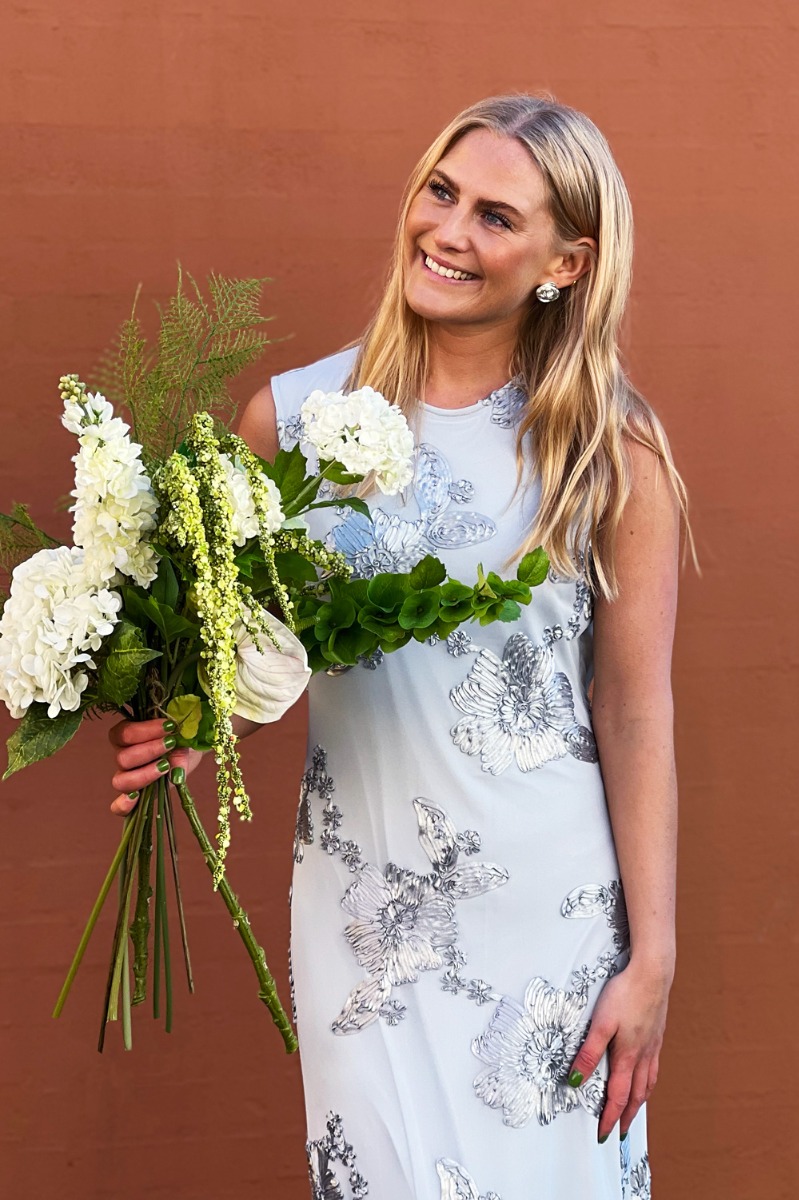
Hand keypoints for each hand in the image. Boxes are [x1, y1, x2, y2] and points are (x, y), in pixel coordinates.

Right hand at [108, 717, 203, 814]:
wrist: (189, 751)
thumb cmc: (180, 738)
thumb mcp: (182, 737)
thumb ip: (179, 750)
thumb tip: (176, 773)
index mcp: (126, 735)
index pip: (123, 733)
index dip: (145, 731)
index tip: (169, 727)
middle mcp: (122, 756)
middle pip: (122, 758)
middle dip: (148, 751)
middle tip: (170, 744)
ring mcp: (127, 777)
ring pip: (120, 781)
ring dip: (143, 775)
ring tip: (165, 767)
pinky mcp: (134, 796)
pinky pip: (118, 806)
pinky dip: (123, 805)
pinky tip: (136, 797)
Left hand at [567, 959, 671, 1142]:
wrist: (652, 974)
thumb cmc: (625, 995)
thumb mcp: (600, 1023)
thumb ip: (589, 1053)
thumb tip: (576, 1080)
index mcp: (628, 1057)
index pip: (617, 1097)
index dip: (609, 1118)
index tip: (604, 1136)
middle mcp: (643, 1056)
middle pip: (636, 1095)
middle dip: (626, 1116)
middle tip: (619, 1132)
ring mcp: (653, 1045)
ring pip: (647, 1082)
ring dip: (639, 1101)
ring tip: (633, 1111)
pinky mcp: (657, 1034)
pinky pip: (653, 1067)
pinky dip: (648, 1081)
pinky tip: (645, 1076)